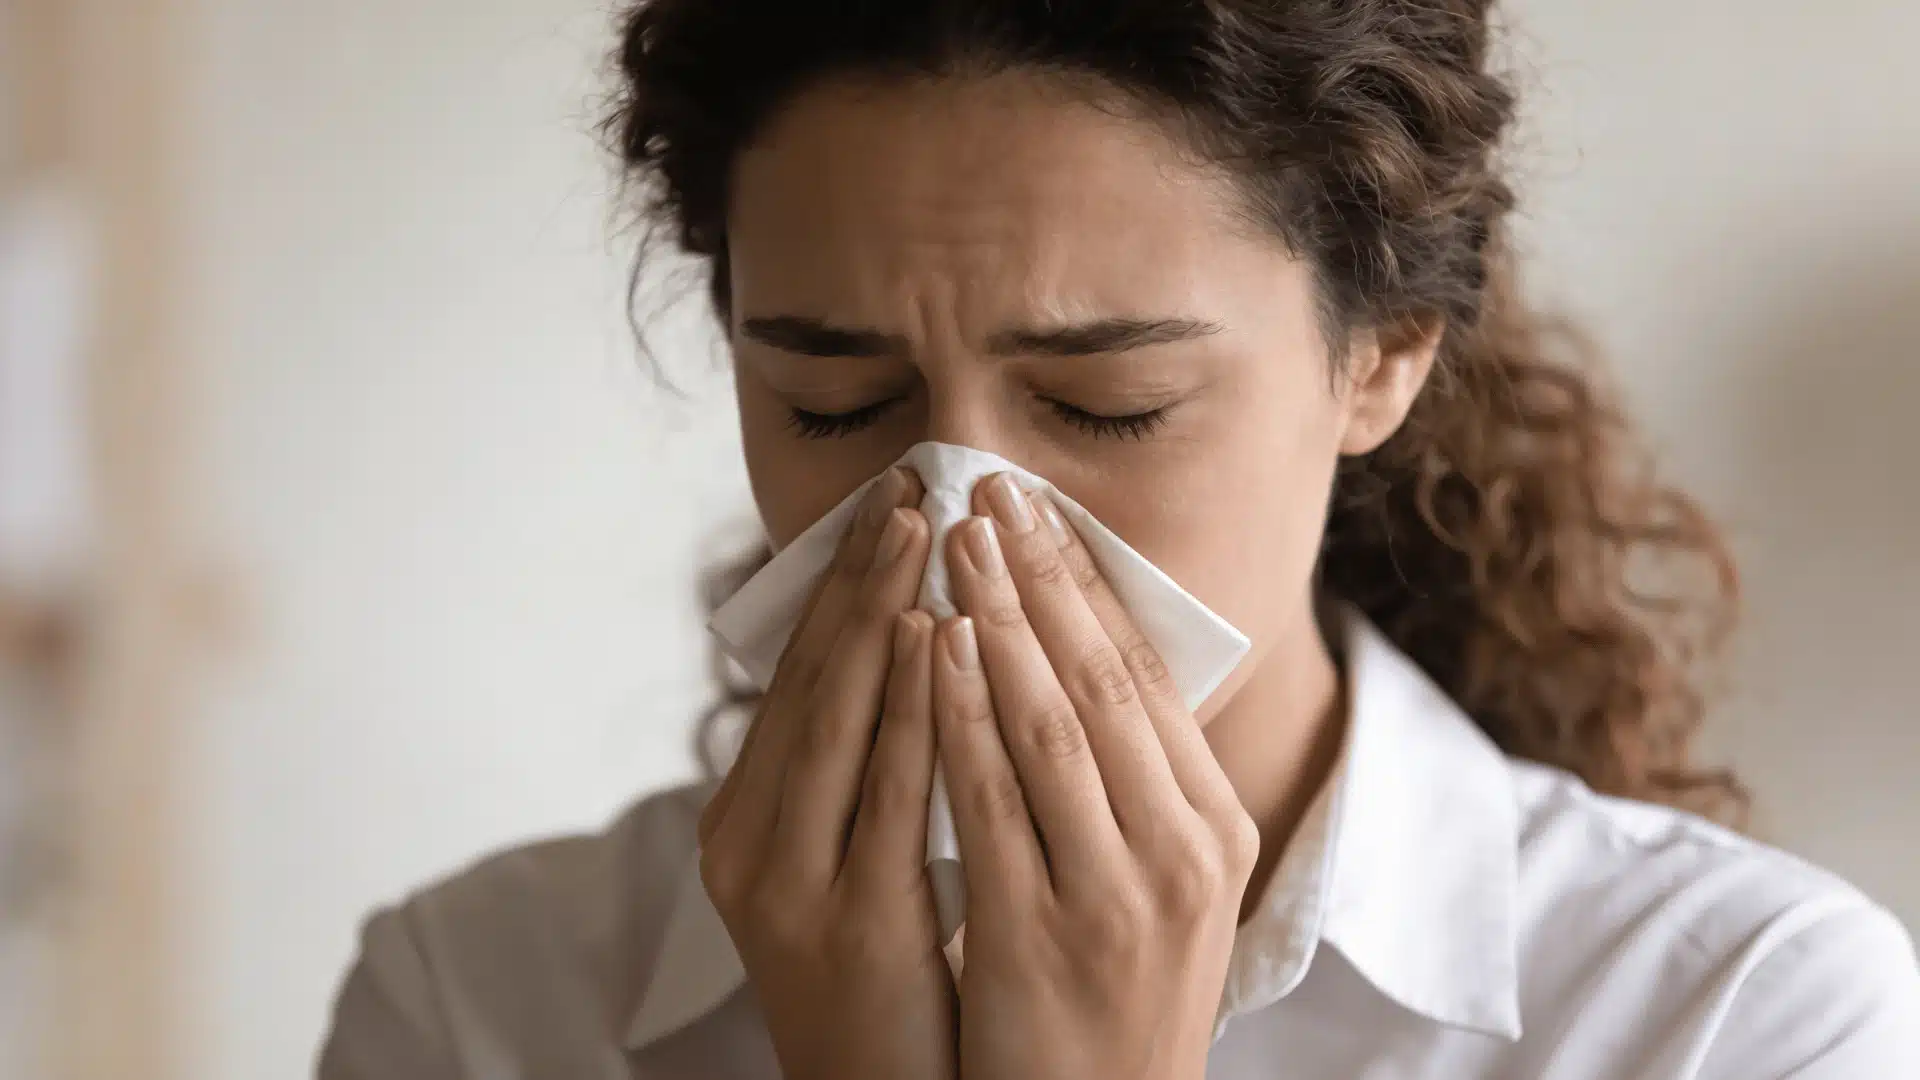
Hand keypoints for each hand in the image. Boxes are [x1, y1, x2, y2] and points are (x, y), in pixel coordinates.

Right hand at [699, 466, 957, 1079]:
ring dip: (880, 615)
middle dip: (860, 576)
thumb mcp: (847, 862)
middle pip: (809, 679)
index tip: (890, 502)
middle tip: (907, 485)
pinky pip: (885, 792)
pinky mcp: (843, 918)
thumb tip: (905, 650)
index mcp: (744, 817)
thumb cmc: (881, 979)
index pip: (799, 675)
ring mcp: (785, 881)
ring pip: (837, 719)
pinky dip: (910, 706)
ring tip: (919, 531)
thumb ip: (861, 769)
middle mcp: (746, 838)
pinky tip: (937, 642)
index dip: (843, 584)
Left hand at [935, 473, 1258, 1079]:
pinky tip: (933, 648)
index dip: (1090, 583)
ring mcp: (1120, 896)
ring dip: (999, 618)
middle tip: (987, 489)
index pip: (1149, 677)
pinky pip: (994, 800)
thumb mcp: (1159, 883)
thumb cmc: (1115, 992)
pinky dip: (963, 713)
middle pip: (1104, 680)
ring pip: (1052, 724)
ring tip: (952, 540)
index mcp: (1217, 829)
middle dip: (1040, 574)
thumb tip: (1082, 656)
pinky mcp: (1045, 936)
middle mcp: (1186, 854)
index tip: (1038, 509)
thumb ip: (1136, 781)